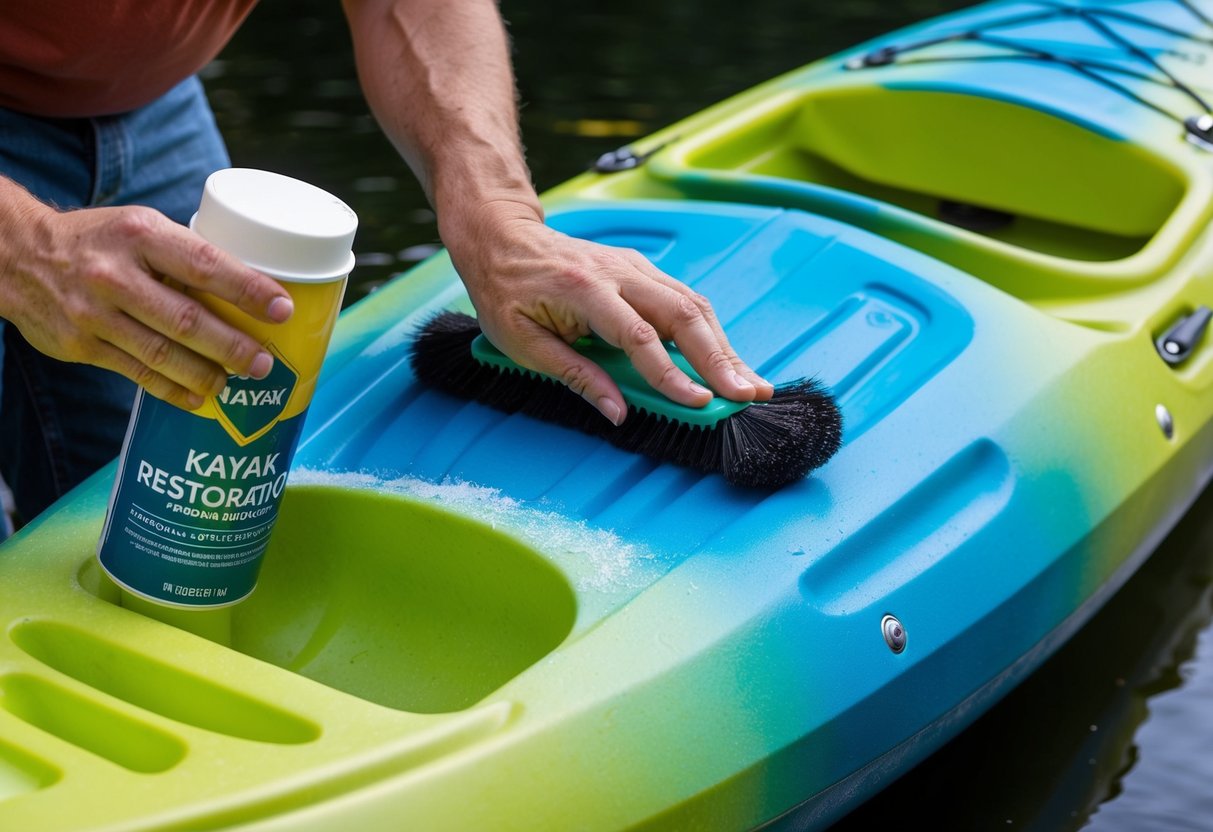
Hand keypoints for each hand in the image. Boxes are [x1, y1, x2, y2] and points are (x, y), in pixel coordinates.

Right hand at [0, 198, 293, 409]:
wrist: (17, 255)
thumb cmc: (99, 242)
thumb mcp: (139, 228)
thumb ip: (185, 254)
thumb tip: (253, 287)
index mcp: (139, 235)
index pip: (204, 264)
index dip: (247, 289)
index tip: (282, 309)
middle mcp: (114, 274)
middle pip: (187, 319)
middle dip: (233, 345)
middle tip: (264, 363)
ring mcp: (94, 313)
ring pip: (162, 353)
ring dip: (206, 373)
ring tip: (237, 383)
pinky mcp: (80, 345)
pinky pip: (136, 373)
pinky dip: (172, 389)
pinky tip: (199, 398)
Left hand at [443, 201, 773, 425]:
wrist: (502, 236)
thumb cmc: (506, 291)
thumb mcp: (522, 343)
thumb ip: (575, 376)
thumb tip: (618, 412)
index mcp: (584, 291)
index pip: (639, 337)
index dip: (671, 373)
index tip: (698, 402)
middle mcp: (619, 274)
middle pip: (684, 315)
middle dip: (721, 359)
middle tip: (747, 394)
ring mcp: (635, 267)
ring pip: (694, 305)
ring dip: (725, 346)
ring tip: (749, 381)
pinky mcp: (643, 270)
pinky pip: (686, 299)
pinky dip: (711, 331)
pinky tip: (725, 358)